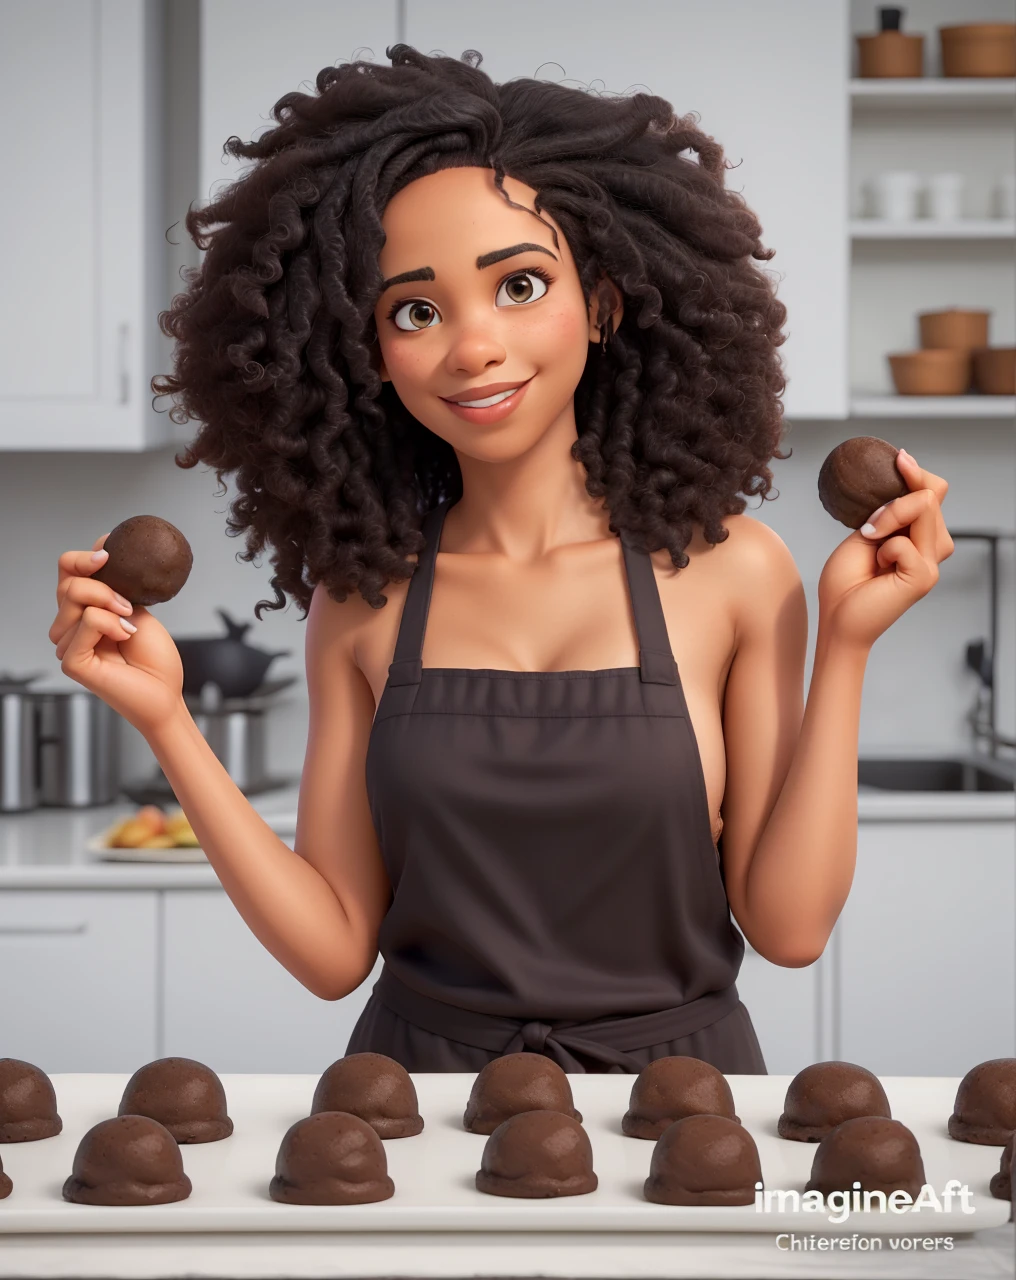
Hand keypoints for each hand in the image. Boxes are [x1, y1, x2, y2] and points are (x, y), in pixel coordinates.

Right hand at [49, 535, 185, 734]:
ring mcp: (68, 643)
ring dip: (110, 604)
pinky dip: (110, 624)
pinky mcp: (72, 660)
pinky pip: (86, 621)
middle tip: (128, 604)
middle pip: (68, 581)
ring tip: (130, 626)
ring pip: (74, 596)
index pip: (67, 572)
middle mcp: (71, 626)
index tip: (109, 553)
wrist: (167, 694)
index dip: (83, 558)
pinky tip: (125, 637)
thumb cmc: (155, 659)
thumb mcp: (137, 610)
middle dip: (103, 584)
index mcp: (84, 611)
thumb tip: (103, 547)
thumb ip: (116, 586)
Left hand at [817, 448, 953, 650]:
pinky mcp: (923, 577)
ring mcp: (931, 563)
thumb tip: (904, 478)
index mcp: (920, 536)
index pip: (934, 492)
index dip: (917, 473)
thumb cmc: (846, 580)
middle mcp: (933, 548)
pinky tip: (878, 568)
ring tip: (870, 542)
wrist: (836, 619)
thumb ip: (888, 511)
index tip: (898, 458)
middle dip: (895, 500)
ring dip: (888, 518)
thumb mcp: (866, 533)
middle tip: (868, 526)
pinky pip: (904, 542)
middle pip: (931, 495)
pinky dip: (884, 548)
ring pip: (923, 509)